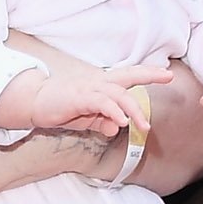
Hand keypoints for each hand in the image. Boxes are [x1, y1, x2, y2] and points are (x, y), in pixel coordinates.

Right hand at [0, 53, 168, 140]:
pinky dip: (114, 112)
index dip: (148, 73)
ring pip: (118, 94)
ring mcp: (89, 88)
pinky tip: (121, 122)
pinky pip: (101, 103)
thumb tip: (115, 130)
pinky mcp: (79, 97)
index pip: (128, 75)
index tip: (167, 74)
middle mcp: (98, 82)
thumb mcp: (86, 119)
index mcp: (102, 84)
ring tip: (143, 126)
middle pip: (128, 76)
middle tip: (167, 78)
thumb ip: (102, 122)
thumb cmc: (60, 108)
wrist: (34, 103)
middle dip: (148, 76)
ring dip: (133, 110)